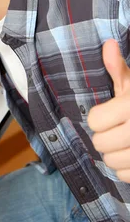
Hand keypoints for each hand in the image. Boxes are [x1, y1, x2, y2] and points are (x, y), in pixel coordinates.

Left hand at [88, 40, 129, 181]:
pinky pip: (125, 176)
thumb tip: (108, 45)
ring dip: (115, 154)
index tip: (109, 114)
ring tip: (126, 143)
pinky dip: (127, 169)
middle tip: (117, 129)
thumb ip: (119, 68)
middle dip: (105, 137)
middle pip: (100, 144)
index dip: (100, 118)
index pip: (95, 121)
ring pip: (111, 162)